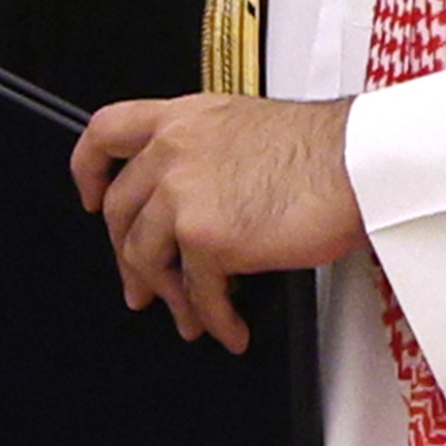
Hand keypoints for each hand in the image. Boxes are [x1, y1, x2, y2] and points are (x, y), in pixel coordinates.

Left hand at [66, 94, 363, 349]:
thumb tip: (195, 198)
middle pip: (120, 211)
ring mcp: (183, 195)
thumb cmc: (321, 148)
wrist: (357, 162)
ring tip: (189, 316)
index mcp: (181, 119)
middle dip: (128, 256)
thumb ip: (204, 151)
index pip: (106, 132)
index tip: (90, 198)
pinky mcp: (206, 238)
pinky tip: (229, 327)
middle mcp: (171, 152)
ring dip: (169, 295)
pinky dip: (213, 318)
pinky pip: (197, 291)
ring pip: (147, 257)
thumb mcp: (243, 124)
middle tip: (142, 285)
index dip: (88, 170)